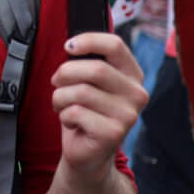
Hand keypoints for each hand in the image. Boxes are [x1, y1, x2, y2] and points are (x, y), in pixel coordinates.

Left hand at [51, 31, 147, 174]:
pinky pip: (76, 112)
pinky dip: (64, 116)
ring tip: (63, 106)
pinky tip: (72, 123)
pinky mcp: (114, 132)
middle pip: (95, 69)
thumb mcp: (88, 84)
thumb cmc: (85, 112)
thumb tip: (72, 45)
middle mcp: (137, 93)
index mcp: (132, 75)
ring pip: (81, 92)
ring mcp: (128, 115)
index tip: (68, 46)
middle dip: (65, 73)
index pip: (115, 45)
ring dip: (60, 97)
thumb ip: (87, 65)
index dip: (89, 40)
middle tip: (57, 83)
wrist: (88, 153)